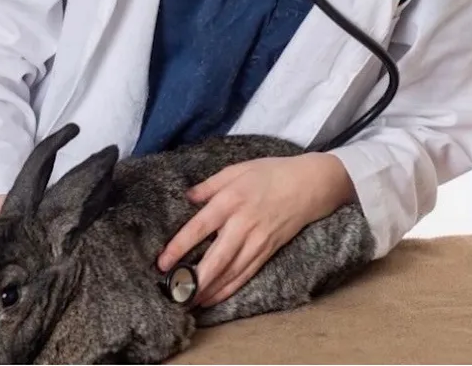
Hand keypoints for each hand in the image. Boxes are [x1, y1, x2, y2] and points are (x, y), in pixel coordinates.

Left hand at [156, 153, 353, 307]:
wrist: (309, 184)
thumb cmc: (271, 172)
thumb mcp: (238, 169)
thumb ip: (210, 185)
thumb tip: (187, 197)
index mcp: (231, 200)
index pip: (200, 227)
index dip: (180, 246)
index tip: (162, 263)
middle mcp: (243, 224)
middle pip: (215, 258)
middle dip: (193, 279)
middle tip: (173, 293)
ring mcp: (257, 241)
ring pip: (230, 272)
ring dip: (208, 290)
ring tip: (188, 302)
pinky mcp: (268, 251)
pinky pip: (245, 274)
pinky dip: (228, 289)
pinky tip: (213, 298)